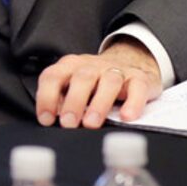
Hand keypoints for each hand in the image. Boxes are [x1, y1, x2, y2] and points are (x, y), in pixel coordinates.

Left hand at [34, 38, 161, 128]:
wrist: (131, 61)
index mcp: (71, 66)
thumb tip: (54, 119)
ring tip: (92, 123)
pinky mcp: (139, 79)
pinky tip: (127, 117)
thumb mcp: (74, 86)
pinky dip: (133, 102)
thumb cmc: (96, 82)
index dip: (47, 97)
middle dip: (74, 101)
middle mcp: (93, 65)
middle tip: (68, 123)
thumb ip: (62, 99)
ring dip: (99, 103)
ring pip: (109, 81)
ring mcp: (117, 70)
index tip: (46, 119)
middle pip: (82, 78)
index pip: (53, 76)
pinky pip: (137, 88)